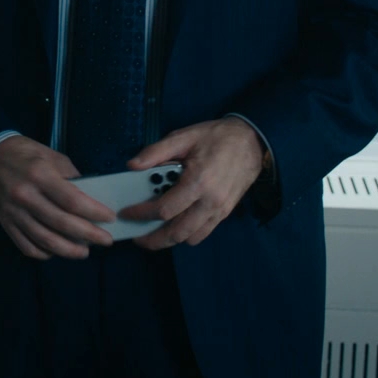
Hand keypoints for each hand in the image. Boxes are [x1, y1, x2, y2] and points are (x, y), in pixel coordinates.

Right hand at [0, 135, 115, 260]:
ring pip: (45, 240)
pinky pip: (27, 246)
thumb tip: (92, 198)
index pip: (72, 200)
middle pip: (62, 223)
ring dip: (69, 250)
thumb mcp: (52, 156)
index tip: (110, 218)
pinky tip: (57, 251)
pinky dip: (45, 253)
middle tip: (106, 240)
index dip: (94, 212)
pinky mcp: (6, 223)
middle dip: (89, 235)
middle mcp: (25, 196)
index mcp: (40, 174)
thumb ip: (71, 177)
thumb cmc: (25, 154)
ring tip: (85, 252)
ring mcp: (14, 212)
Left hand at [117, 118, 266, 249]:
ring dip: (169, 240)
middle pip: (176, 232)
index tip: (127, 214)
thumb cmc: (216, 137)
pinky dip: (187, 234)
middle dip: (153, 239)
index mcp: (198, 182)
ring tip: (153, 234)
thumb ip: (156, 152)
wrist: (251, 141)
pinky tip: (175, 225)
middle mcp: (210, 202)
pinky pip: (203, 233)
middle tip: (137, 237)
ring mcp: (220, 210)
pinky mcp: (226, 213)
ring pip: (190, 237)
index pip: (164, 209)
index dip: (141, 214)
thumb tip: (132, 165)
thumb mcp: (183, 137)